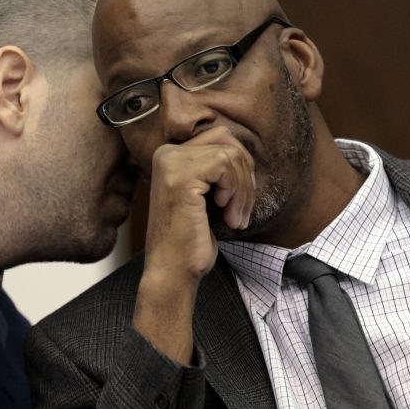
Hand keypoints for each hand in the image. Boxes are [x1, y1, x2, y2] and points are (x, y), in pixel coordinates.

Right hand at [133, 126, 254, 363]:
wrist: (172, 271)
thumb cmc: (190, 239)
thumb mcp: (206, 194)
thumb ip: (216, 168)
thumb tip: (243, 147)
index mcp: (169, 155)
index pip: (219, 137)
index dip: (239, 166)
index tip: (238, 199)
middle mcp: (165, 153)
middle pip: (227, 141)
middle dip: (244, 175)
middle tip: (241, 209)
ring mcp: (170, 163)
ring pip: (230, 154)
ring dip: (243, 189)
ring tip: (235, 216)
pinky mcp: (181, 176)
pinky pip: (226, 165)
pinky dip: (236, 191)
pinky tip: (225, 213)